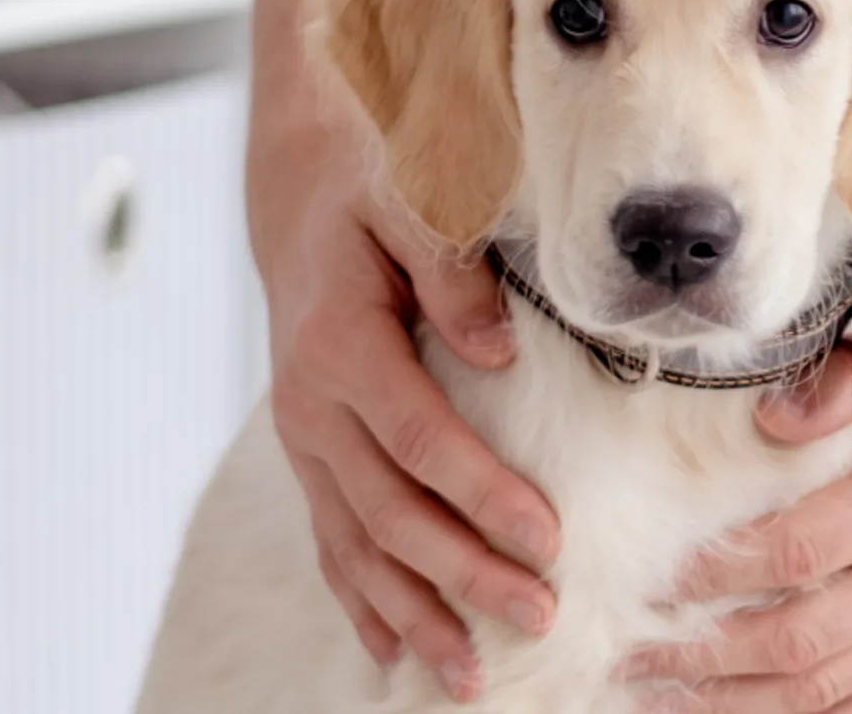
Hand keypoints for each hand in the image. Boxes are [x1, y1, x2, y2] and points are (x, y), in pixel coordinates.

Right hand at [253, 130, 561, 699]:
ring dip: (415, 612)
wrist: (302, 187)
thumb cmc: (373, 187)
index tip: (549, 540)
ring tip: (470, 676)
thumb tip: (500, 349)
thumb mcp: (414, 199)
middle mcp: (313, 405)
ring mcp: (306, 438)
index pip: (422, 439)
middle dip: (465, 575)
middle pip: (393, 511)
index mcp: (342, 345)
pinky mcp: (313, 454)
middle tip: (538, 618)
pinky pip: (334, 540)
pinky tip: (396, 651)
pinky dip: (364, 601)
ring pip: (358, 544)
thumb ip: (453, 270)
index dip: (484, 495)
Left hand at [615, 319, 851, 712]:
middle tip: (630, 648)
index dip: (718, 572)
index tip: (654, 575)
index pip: (800, 552)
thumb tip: (764, 422)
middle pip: (799, 637)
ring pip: (820, 690)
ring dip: (730, 701)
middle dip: (704, 651)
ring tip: (655, 693)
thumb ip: (840, 376)